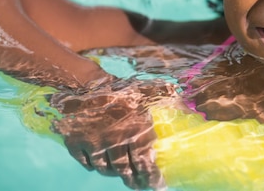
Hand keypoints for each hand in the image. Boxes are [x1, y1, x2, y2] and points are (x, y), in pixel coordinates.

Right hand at [50, 78, 176, 188]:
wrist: (87, 83)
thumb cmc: (123, 89)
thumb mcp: (149, 92)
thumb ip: (167, 99)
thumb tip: (188, 106)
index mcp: (136, 129)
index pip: (145, 163)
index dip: (152, 178)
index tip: (158, 186)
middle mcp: (115, 140)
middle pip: (125, 171)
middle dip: (135, 182)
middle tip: (139, 186)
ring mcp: (94, 144)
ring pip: (106, 169)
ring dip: (115, 173)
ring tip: (122, 173)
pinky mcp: (75, 144)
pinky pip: (87, 164)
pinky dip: (94, 166)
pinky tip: (101, 163)